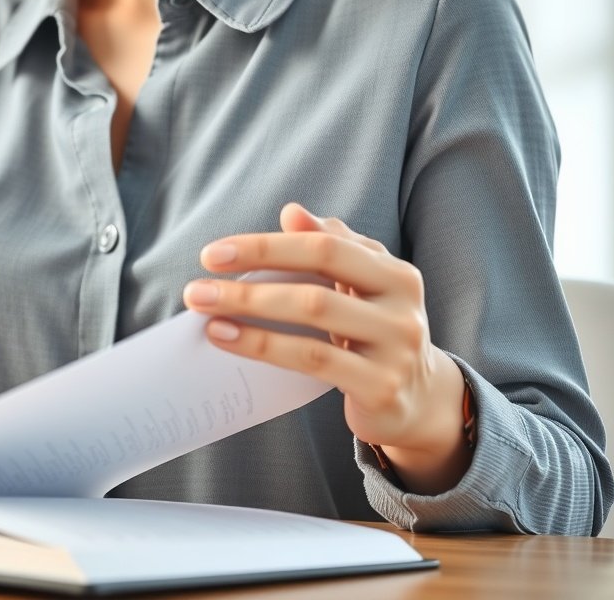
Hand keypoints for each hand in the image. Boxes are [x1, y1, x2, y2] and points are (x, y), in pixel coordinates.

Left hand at [182, 203, 471, 493]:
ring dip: (251, 313)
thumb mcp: (362, 289)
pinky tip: (228, 340)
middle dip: (250, 280)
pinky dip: (264, 347)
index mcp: (396, 274)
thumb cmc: (374, 334)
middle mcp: (402, 307)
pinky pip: (313, 360)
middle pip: (316, 283)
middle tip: (197, 288)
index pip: (324, 246)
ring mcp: (396, 349)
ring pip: (313, 319)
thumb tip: (291, 211)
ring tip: (205, 315)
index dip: (267, 246)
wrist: (416, 402)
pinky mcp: (381, 386)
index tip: (213, 254)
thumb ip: (332, 247)